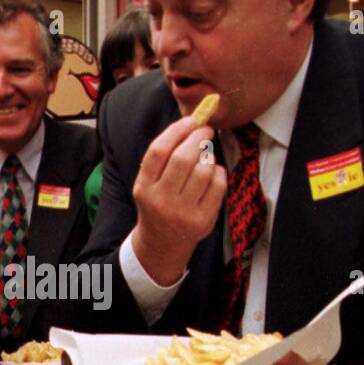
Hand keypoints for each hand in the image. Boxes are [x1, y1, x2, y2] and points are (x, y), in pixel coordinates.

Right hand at [129, 115, 227, 285]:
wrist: (162, 244)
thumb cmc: (158, 204)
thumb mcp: (148, 183)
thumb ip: (163, 157)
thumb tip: (191, 123)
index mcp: (144, 187)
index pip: (159, 151)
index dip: (177, 130)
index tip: (191, 120)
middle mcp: (161, 201)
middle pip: (182, 158)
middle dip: (198, 138)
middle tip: (205, 131)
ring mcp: (183, 212)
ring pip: (203, 171)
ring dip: (208, 156)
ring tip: (205, 156)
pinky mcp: (202, 220)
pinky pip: (218, 186)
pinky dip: (219, 172)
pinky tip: (213, 173)